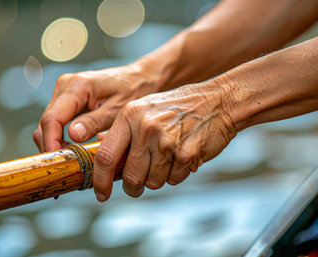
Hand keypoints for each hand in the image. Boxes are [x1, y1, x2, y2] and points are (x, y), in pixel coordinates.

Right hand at [33, 62, 162, 151]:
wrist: (141, 77)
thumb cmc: (134, 90)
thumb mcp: (118, 110)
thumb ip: (95, 122)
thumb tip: (72, 134)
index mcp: (78, 86)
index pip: (52, 119)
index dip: (51, 143)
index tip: (59, 162)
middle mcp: (66, 86)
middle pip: (46, 122)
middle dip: (52, 146)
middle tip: (67, 167)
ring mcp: (65, 92)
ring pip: (49, 123)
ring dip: (55, 143)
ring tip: (72, 161)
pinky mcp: (68, 99)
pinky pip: (57, 121)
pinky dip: (61, 137)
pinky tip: (74, 150)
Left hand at [93, 80, 237, 200]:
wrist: (218, 101)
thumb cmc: (178, 107)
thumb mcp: (145, 108)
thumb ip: (123, 129)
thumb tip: (99, 148)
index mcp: (130, 116)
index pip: (105, 156)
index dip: (100, 180)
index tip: (101, 193)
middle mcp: (145, 128)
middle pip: (129, 176)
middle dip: (132, 187)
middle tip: (136, 186)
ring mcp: (166, 141)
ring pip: (152, 182)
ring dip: (157, 179)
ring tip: (166, 161)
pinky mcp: (186, 154)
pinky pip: (173, 180)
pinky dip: (176, 176)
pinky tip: (181, 159)